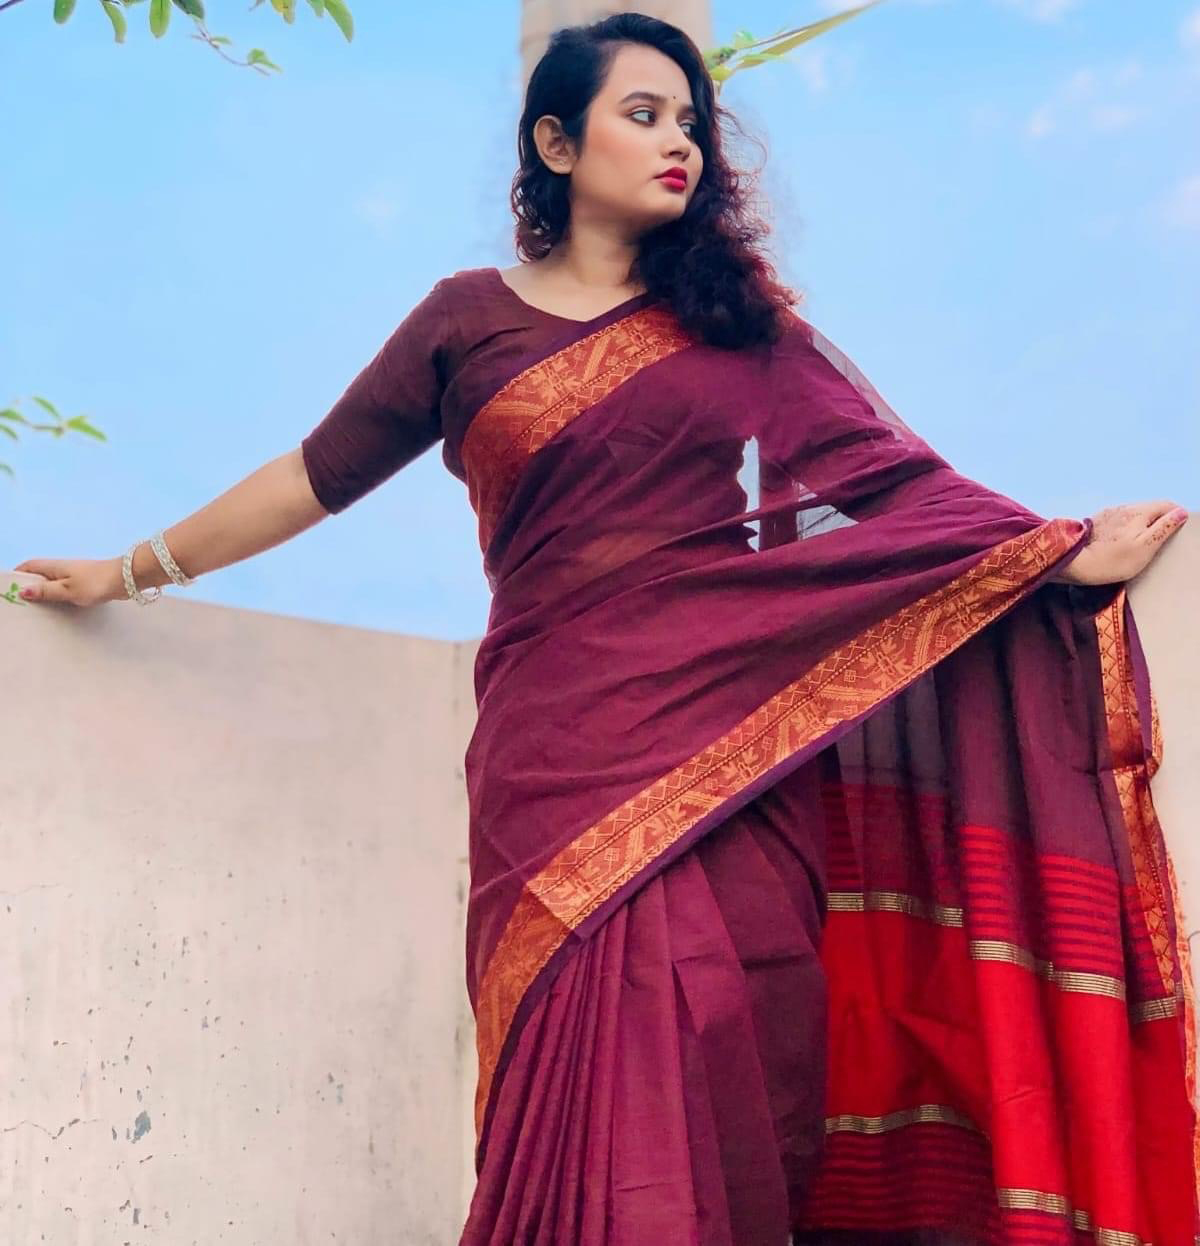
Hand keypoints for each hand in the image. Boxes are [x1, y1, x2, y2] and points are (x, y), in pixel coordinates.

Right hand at [12, 557, 125, 606]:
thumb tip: (23, 591)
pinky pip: (65, 588)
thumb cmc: (95, 583)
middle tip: (20, 603)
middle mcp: (62, 568)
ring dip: (44, 592)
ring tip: (36, 609)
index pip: (29, 566)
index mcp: (54, 566)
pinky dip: (58, 595)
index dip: (17, 575)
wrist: (126, 579)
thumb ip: (47, 591)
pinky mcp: (85, 582)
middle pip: (39, 575)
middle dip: (29, 586)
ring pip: (53, 582)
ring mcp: (74, 575)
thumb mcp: (68, 590)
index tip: (9, 589)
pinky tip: (59, 607)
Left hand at [1056, 501, 1188, 585]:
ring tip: (1142, 541)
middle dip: (1159, 520)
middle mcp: (1124, 507)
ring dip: (1142, 523)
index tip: (1178, 529)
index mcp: (1139, 512)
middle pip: (1150, 508)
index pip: (1166, 505)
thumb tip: (1180, 513)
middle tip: (1162, 538)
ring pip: (1134, 514)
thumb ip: (1164, 528)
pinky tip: (1122, 541)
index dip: (1176, 515)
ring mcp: (1109, 513)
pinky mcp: (1097, 521)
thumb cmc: (1113, 560)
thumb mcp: (1145, 547)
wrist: (1074, 563)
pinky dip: (1126, 527)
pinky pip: (1118, 520)